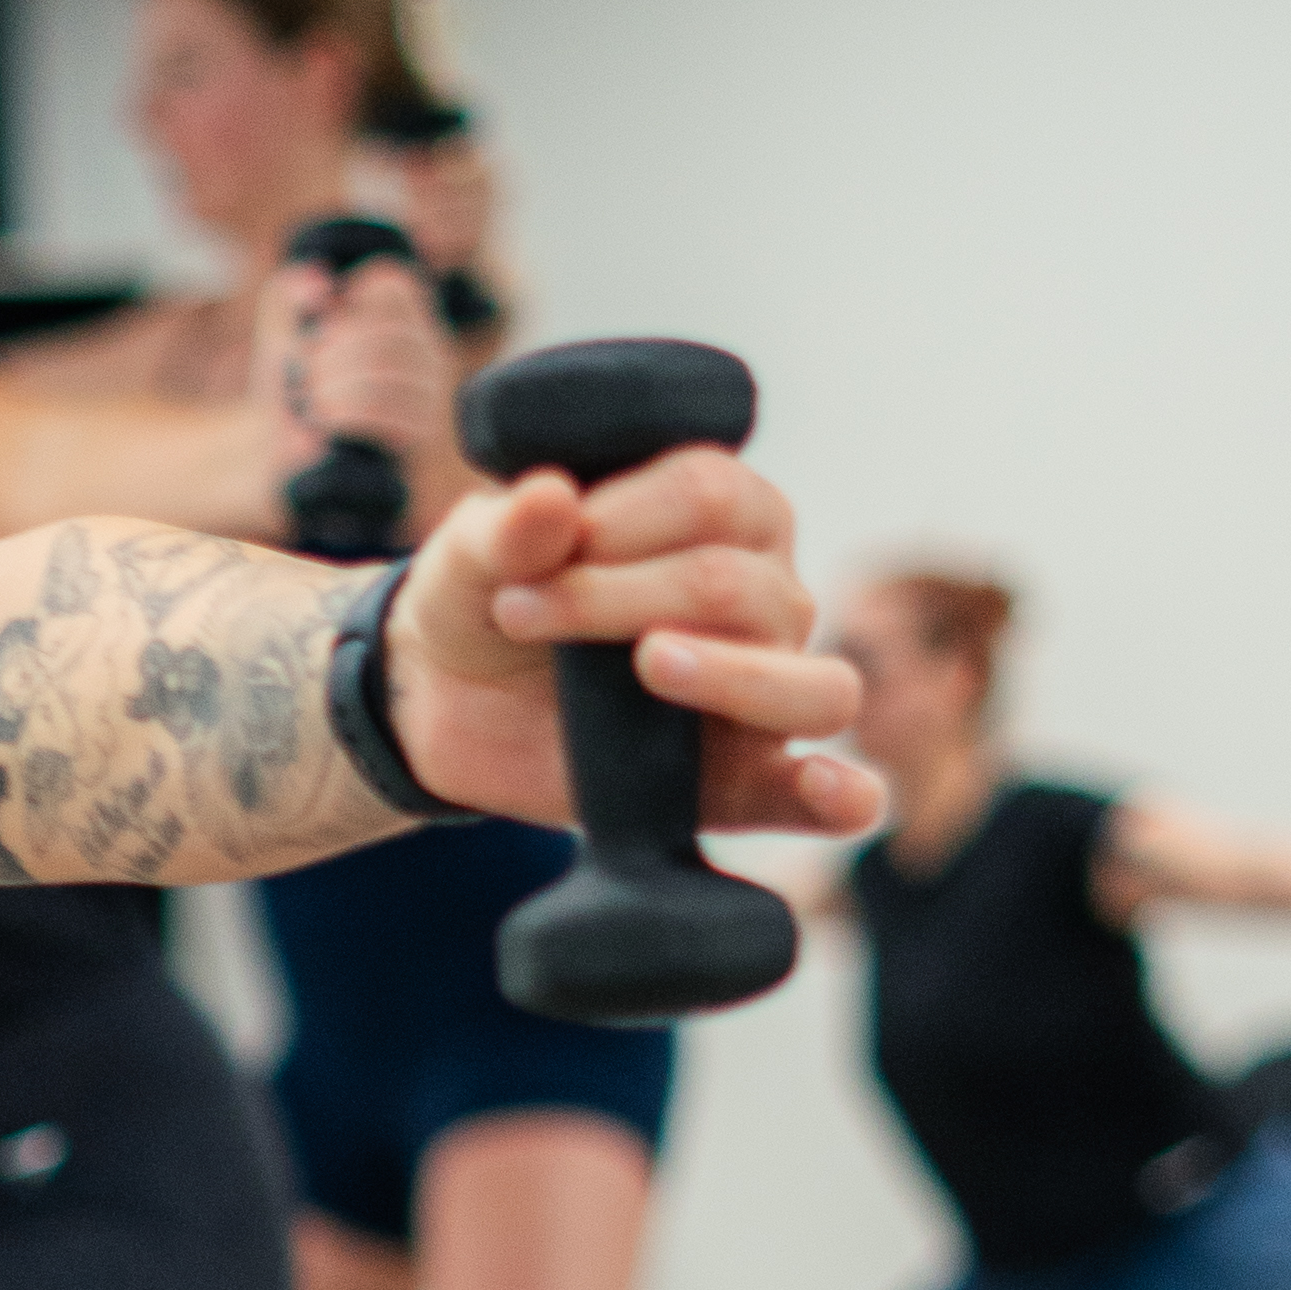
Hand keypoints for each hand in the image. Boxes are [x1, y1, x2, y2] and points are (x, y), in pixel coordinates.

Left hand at [265, 238, 457, 507]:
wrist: (285, 448)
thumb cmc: (293, 378)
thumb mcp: (282, 324)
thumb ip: (291, 289)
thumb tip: (321, 285)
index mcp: (404, 314)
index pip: (391, 285)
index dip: (347, 304)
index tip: (322, 329)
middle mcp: (428, 348)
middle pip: (385, 333)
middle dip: (333, 354)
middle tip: (306, 372)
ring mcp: (431, 391)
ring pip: (387, 373)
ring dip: (335, 386)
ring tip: (313, 399)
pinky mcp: (422, 432)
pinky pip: (391, 415)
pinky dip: (347, 416)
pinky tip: (326, 421)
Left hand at [384, 449, 873, 847]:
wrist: (450, 701)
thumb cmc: (485, 599)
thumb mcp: (469, 557)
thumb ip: (503, 529)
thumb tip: (549, 496)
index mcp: (725, 510)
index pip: (709, 494)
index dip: (617, 521)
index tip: (530, 556)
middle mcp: (769, 594)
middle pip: (736, 586)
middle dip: (616, 598)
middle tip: (521, 613)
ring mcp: (770, 689)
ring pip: (813, 686)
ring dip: (736, 678)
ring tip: (651, 665)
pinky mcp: (746, 782)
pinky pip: (828, 796)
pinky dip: (840, 795)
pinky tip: (828, 791)